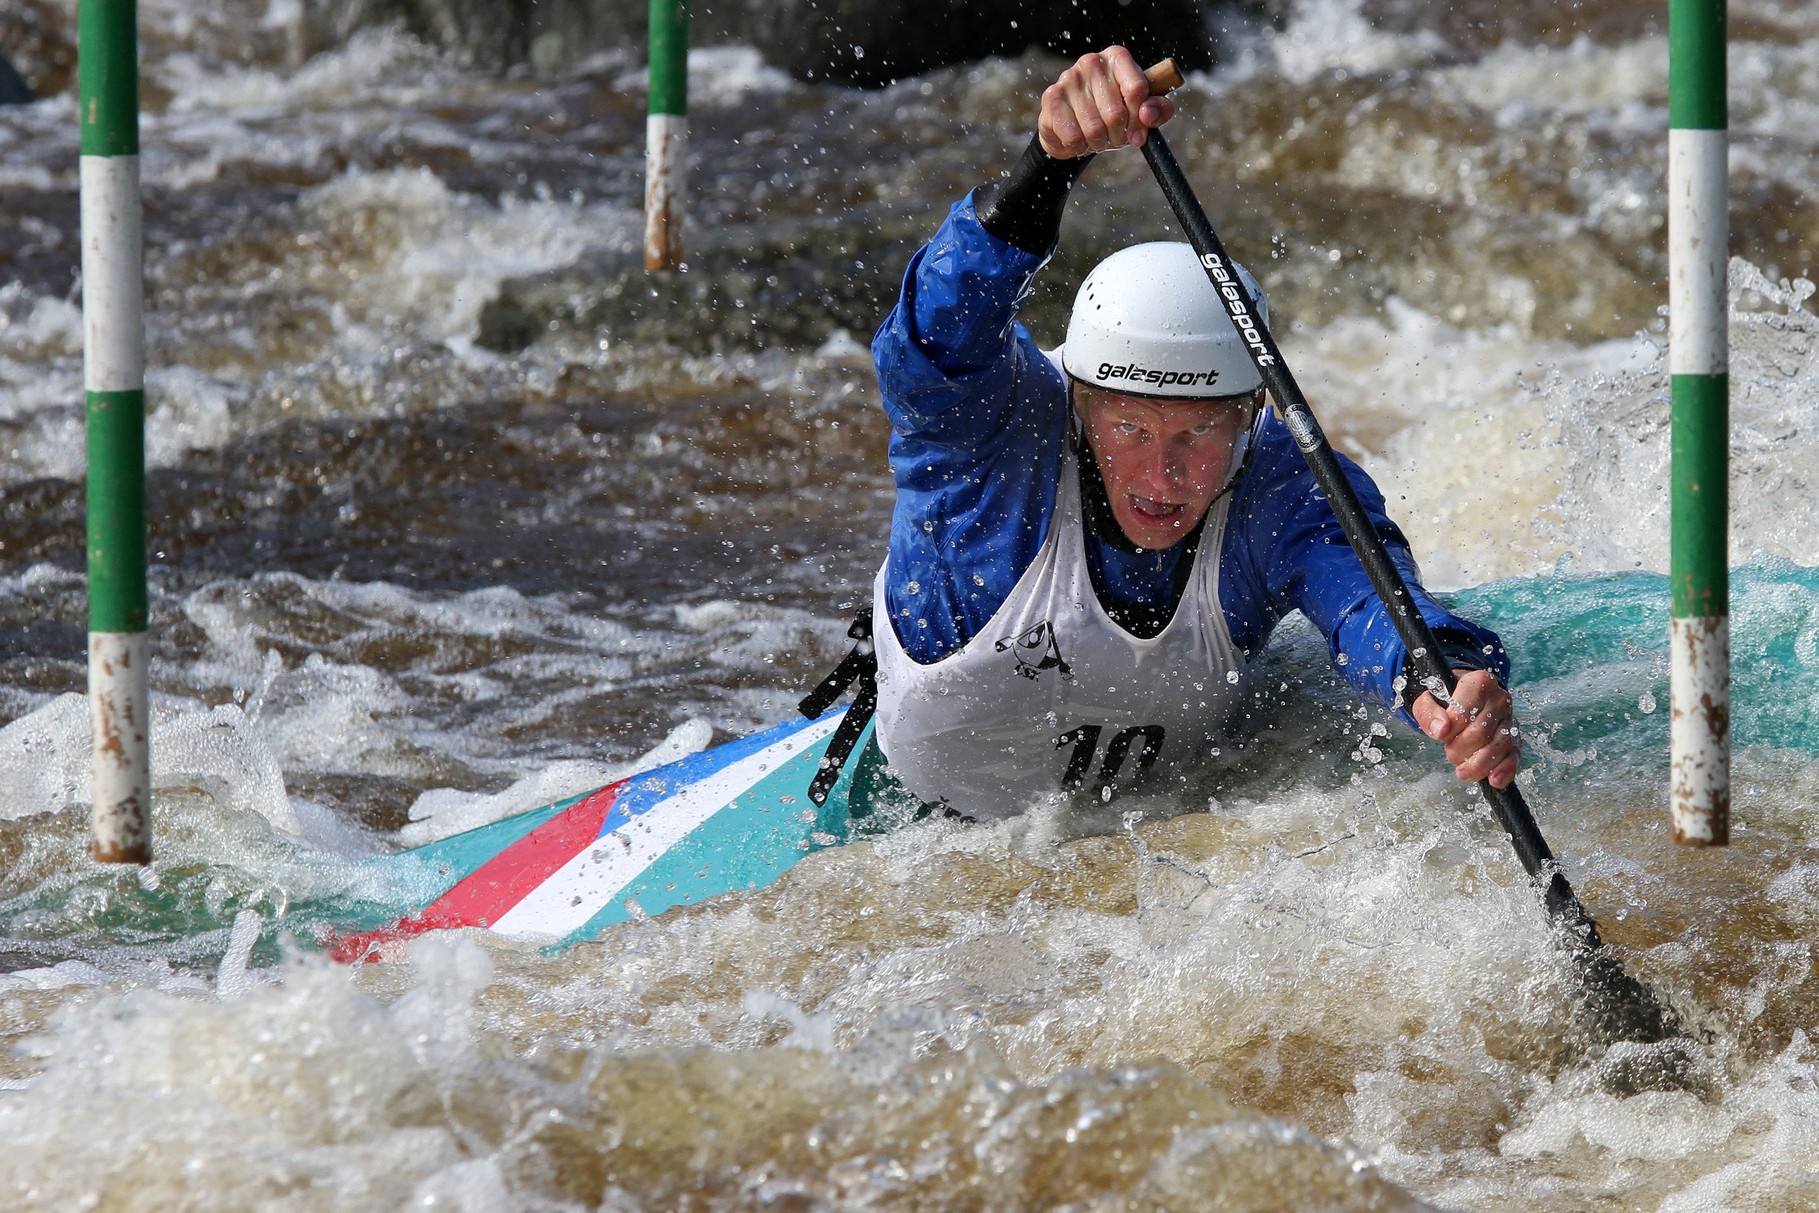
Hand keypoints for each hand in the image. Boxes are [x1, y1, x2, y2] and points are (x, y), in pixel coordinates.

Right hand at [1039, 47, 1175, 159]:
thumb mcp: (1142, 112)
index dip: (1139, 119)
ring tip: (1095, 137)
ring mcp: (1069, 78)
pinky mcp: (1051, 97)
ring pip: (1094, 129)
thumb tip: (1147, 114)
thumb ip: (1158, 110)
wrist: (1072, 128)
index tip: (1137, 132)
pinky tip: (1078, 139)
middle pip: (1116, 114)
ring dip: (1098, 143)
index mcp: (1118, 58)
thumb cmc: (1111, 115)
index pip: (1137, 89)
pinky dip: (1079, 147)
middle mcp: (1092, 62)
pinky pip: (1073, 136)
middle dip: (1118, 136)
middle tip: (1113, 136)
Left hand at [1412, 668, 1521, 789]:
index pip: (1465, 713)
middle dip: (1460, 750)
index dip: (1450, 730)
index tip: (1441, 735)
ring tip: (1462, 769)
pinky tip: (1493, 780)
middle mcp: (1500, 698)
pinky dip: (1505, 770)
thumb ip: (1429, 713)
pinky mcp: (1516, 737)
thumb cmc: (1445, 699)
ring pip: (1500, 746)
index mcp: (1479, 682)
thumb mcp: (1428, 700)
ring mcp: (1510, 718)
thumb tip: (1440, 731)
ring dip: (1477, 764)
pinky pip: (1514, 755)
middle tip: (1449, 751)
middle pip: (1481, 733)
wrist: (1464, 696)